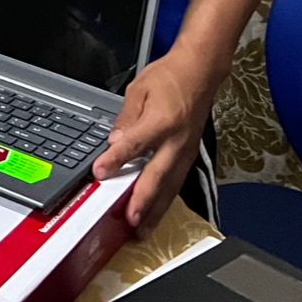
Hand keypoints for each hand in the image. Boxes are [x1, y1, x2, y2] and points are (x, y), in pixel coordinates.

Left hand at [90, 48, 220, 235]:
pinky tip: (156, 211)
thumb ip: (126, 119)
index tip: (100, 173)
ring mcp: (186, 149)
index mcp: (162, 120)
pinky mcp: (190, 154)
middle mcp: (177, 139)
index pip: (135, 144)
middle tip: (130, 221)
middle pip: (158, 175)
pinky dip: (166, 199)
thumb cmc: (170, 77)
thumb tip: (114, 143)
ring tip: (143, 228)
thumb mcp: (139, 89)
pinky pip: (177, 181)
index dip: (116, 160)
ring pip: (170, 186)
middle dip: (143, 200)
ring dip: (156, 209)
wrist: (201, 72)